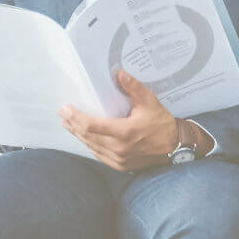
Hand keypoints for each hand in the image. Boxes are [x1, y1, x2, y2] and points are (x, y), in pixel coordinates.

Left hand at [60, 71, 182, 171]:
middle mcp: (119, 148)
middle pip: (88, 136)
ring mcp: (119, 159)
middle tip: (63, 114)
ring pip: (91, 146)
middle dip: (73, 124)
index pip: (92, 125)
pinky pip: (99, 155)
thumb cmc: (163, 125)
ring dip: (79, 135)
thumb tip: (120, 73)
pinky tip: (85, 139)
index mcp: (124, 132)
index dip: (76, 117)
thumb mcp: (150, 103)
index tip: (65, 109)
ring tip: (69, 125)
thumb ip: (134, 88)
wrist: (176, 147)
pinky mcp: (121, 165)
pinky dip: (90, 145)